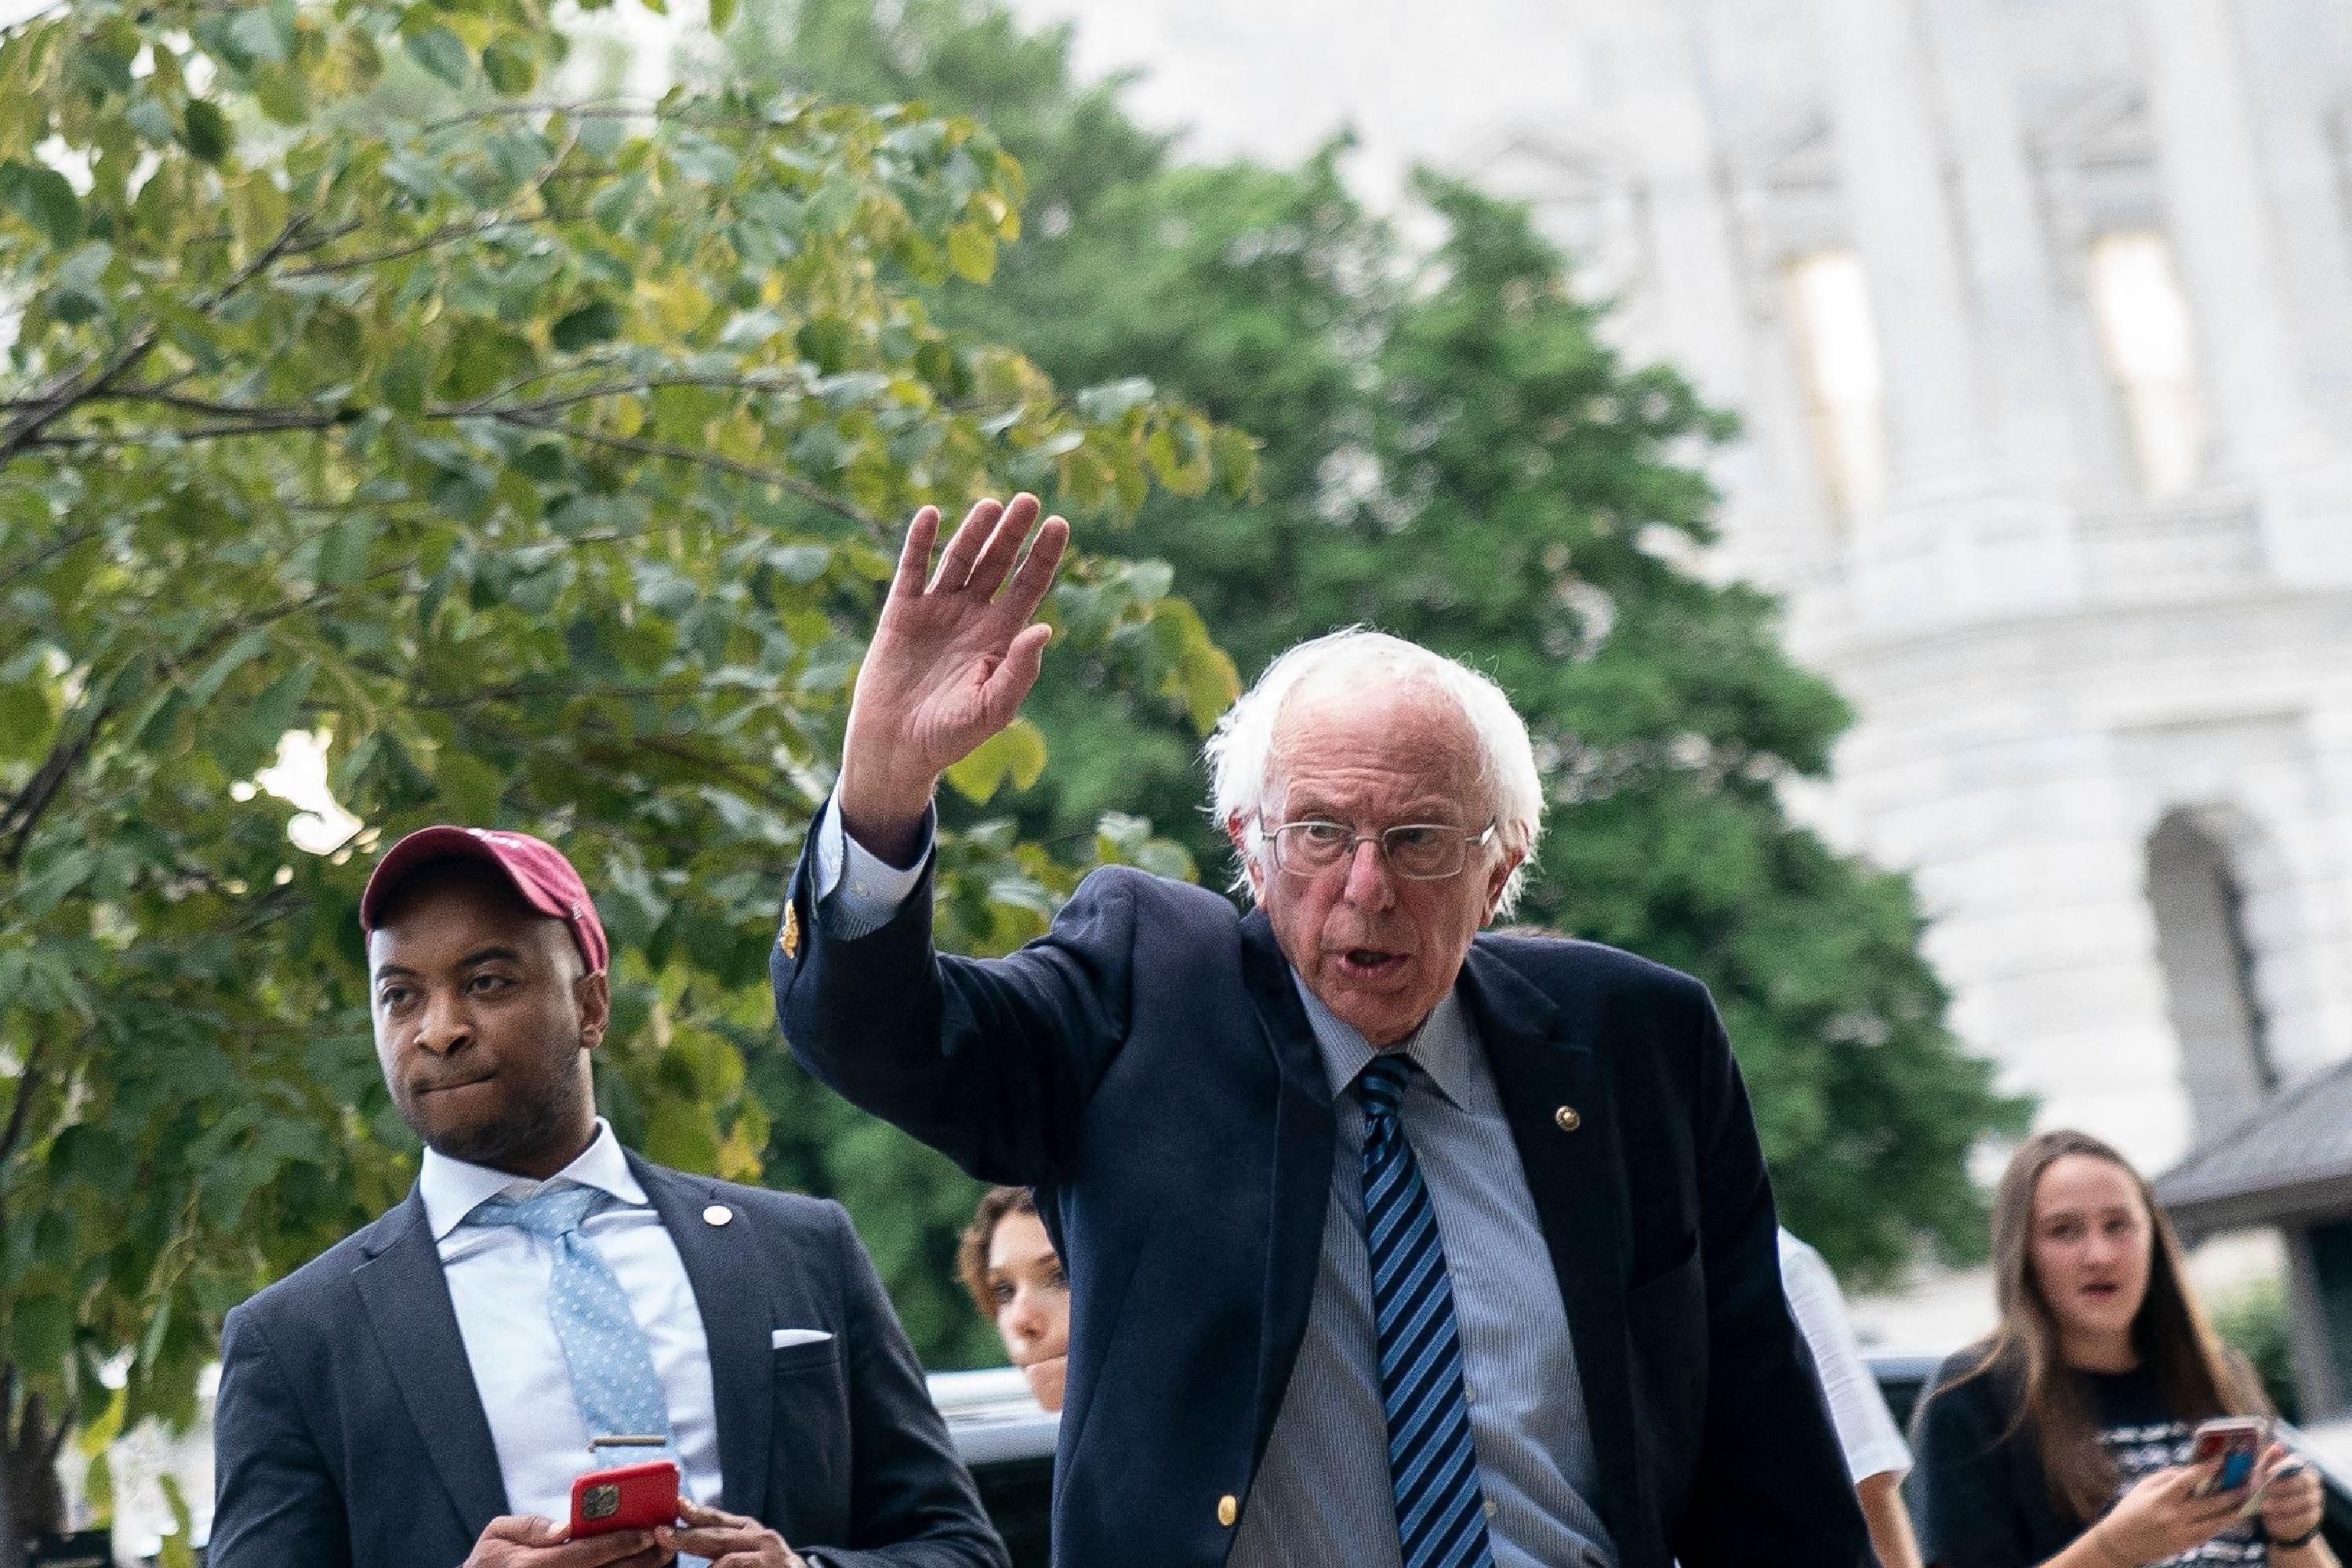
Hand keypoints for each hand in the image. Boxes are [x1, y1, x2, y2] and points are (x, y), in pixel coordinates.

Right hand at [460, 1515, 665, 1567]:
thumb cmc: (489, 1562)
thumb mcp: (497, 1534)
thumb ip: (532, 1527)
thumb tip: (566, 1528)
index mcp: (531, 1566)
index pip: (586, 1554)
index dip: (620, 1543)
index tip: (648, 1531)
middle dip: (641, 1559)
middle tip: (667, 1541)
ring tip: (661, 1554)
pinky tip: (637, 1566)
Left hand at [653, 1498, 805, 1567]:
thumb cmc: (769, 1567)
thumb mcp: (746, 1552)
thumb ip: (722, 1549)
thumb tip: (688, 1541)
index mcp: (749, 1531)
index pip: (718, 1520)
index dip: (695, 1513)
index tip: (675, 1505)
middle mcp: (760, 1537)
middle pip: (717, 1535)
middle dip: (687, 1535)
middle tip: (661, 1533)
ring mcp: (769, 1553)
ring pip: (727, 1557)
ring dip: (701, 1553)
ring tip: (676, 1550)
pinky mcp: (776, 1567)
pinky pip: (739, 1565)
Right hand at [837, 494, 1067, 861]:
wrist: (896, 748)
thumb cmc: (949, 736)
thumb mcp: (993, 709)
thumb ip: (1019, 671)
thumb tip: (1044, 628)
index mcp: (1000, 637)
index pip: (1029, 586)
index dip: (1043, 555)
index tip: (1059, 524)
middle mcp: (972, 617)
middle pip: (998, 564)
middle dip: (1013, 533)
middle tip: (1029, 501)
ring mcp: (937, 611)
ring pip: (960, 559)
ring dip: (974, 531)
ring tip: (990, 504)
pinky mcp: (901, 613)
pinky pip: (912, 569)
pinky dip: (920, 542)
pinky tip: (931, 515)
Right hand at [2091, 1462, 2250, 1563]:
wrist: (2121, 1542)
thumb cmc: (2129, 1510)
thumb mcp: (2141, 1487)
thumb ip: (2166, 1477)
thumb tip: (2189, 1471)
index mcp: (2160, 1499)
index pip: (2186, 1481)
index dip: (2205, 1469)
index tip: (2220, 1461)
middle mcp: (2173, 1516)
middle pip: (2209, 1503)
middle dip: (2229, 1494)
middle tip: (2245, 1485)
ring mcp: (2181, 1533)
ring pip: (2214, 1522)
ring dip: (2232, 1512)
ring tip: (2245, 1504)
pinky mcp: (2185, 1545)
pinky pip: (2208, 1534)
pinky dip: (2220, 1525)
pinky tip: (2229, 1518)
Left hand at [2254, 1443, 2325, 1547]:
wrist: (2272, 1515)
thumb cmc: (2267, 1488)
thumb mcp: (2264, 1473)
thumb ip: (2270, 1460)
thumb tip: (2279, 1445)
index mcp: (2303, 1469)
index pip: (2298, 1466)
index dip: (2282, 1469)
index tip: (2266, 1474)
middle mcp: (2314, 1485)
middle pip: (2303, 1484)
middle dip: (2281, 1489)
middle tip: (2264, 1493)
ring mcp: (2315, 1502)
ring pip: (2303, 1503)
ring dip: (2281, 1505)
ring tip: (2264, 1506)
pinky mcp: (2313, 1519)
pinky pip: (2302, 1519)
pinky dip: (2285, 1518)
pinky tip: (2272, 1518)